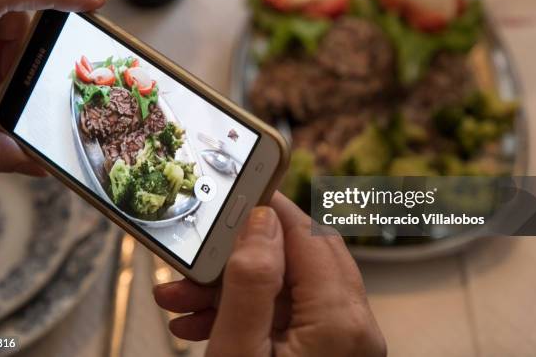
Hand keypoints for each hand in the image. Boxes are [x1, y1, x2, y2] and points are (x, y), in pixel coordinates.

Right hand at [155, 192, 386, 356]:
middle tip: (199, 258)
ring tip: (181, 301)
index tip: (234, 194)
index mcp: (339, 321)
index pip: (307, 233)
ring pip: (290, 287)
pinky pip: (290, 316)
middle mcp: (353, 327)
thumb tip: (261, 220)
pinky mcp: (328, 353)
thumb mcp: (240, 356)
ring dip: (237, 286)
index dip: (269, 208)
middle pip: (300, 255)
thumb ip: (252, 284)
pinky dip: (250, 312)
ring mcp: (344, 343)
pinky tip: (202, 324)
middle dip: (243, 253)